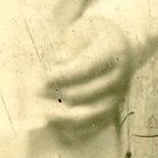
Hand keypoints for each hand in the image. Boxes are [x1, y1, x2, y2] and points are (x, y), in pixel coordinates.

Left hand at [42, 14, 133, 143]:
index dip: (63, 75)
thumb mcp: (83, 27)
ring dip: (66, 116)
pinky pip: (97, 126)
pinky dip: (78, 130)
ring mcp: (119, 95)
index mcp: (113, 50)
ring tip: (44, 113)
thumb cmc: (94, 35)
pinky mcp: (115, 109)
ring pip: (92, 113)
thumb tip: (60, 59)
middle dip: (59, 94)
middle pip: (88, 92)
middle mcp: (120, 75)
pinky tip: (59, 128)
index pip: (86, 67)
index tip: (44, 77)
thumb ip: (71, 42)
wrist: (121, 46)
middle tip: (36, 93)